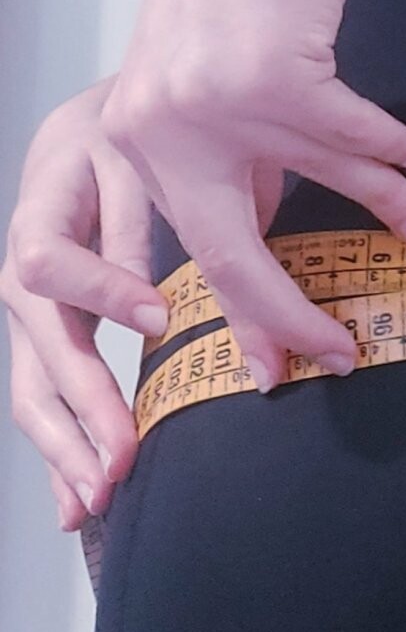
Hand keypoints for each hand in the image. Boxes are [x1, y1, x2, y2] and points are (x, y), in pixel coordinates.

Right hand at [0, 76, 172, 532]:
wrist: (96, 128)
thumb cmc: (124, 138)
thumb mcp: (135, 159)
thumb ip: (137, 223)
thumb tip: (153, 310)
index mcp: (40, 212)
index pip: (46, 261)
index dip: (99, 290)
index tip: (158, 318)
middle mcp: (19, 270)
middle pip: (33, 347)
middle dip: (81, 407)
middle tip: (123, 459)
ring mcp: (26, 310)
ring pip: (31, 386)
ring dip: (65, 447)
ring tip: (97, 500)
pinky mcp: (45, 334)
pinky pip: (43, 395)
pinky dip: (61, 450)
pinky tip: (76, 503)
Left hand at [97, 0, 405, 393]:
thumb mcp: (213, 74)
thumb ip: (236, 152)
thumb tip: (275, 228)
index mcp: (134, 134)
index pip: (190, 246)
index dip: (243, 313)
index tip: (280, 365)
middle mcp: (154, 128)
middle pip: (230, 254)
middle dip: (288, 315)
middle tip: (339, 355)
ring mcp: (206, 103)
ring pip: (314, 181)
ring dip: (377, 205)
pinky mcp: (264, 74)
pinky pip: (346, 134)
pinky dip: (385, 146)